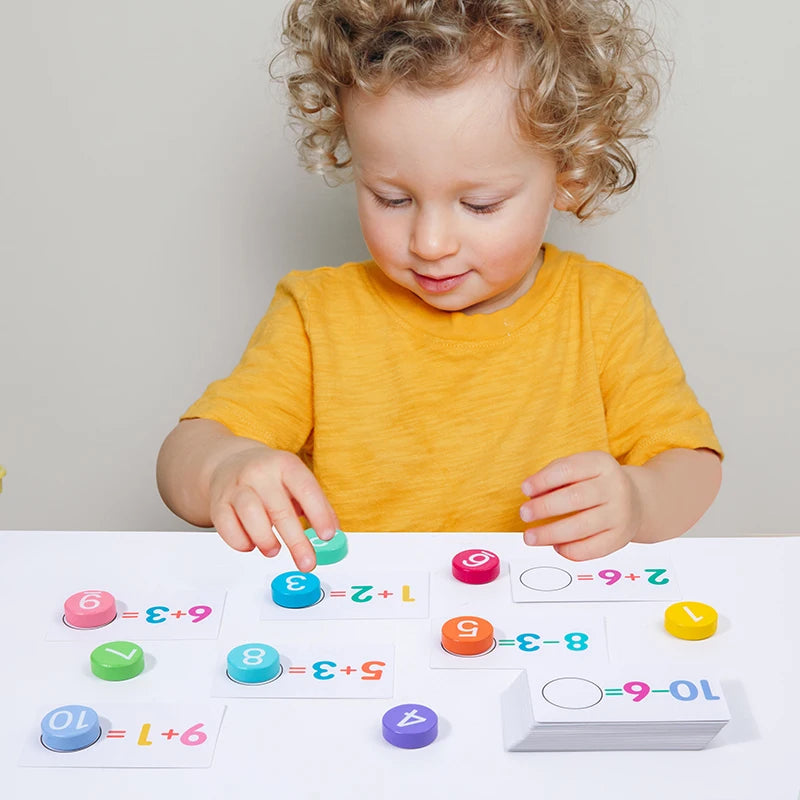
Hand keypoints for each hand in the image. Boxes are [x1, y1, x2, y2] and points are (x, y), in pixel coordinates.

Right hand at [208, 444, 338, 571]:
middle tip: (308, 562)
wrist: (229, 462)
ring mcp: (236, 487)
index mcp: (285, 465)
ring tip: (274, 550)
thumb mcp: (296, 480)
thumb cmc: (269, 477)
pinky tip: (251, 544)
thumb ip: (316, 506)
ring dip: (265, 539)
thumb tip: (335, 536)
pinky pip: (226, 525)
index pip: (306, 489)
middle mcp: (260, 473)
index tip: (328, 536)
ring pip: (250, 514)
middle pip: (279, 508)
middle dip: (296, 541)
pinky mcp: (218, 503)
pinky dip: (240, 541)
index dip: (318, 513)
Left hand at [519, 451, 642, 560]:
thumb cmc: (596, 483)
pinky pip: (591, 549)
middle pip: (575, 498)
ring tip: (530, 537)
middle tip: (524, 514)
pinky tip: (556, 546)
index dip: (543, 480)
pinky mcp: (620, 538)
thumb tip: (531, 495)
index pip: (568, 469)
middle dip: (544, 507)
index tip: (525, 489)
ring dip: (550, 534)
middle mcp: (614, 487)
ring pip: (581, 527)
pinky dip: (569, 550)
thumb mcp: (580, 469)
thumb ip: (555, 476)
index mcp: (601, 464)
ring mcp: (620, 514)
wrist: (636, 500)